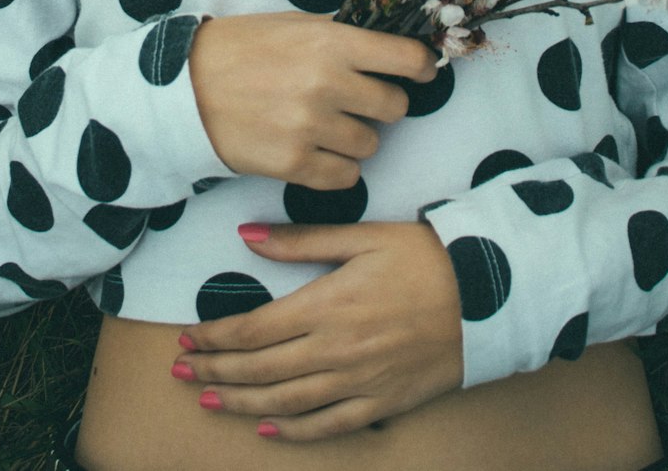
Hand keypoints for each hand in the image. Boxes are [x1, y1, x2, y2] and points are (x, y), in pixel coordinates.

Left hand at [172, 220, 463, 440]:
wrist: (486, 293)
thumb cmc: (423, 256)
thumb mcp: (363, 235)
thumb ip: (302, 240)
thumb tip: (246, 235)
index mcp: (327, 304)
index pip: (254, 329)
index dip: (215, 338)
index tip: (187, 339)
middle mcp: (336, 350)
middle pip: (260, 369)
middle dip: (214, 372)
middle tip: (180, 373)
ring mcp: (358, 382)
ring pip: (285, 402)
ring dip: (240, 404)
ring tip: (207, 401)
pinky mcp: (382, 402)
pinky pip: (327, 426)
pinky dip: (292, 432)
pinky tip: (265, 429)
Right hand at [188, 12, 437, 188]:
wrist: (186, 85)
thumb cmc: (243, 48)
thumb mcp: (296, 26)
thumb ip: (342, 39)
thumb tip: (389, 52)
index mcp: (332, 42)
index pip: (405, 58)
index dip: (422, 66)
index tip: (421, 72)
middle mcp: (328, 83)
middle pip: (395, 106)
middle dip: (382, 104)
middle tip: (358, 102)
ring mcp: (311, 126)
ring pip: (372, 144)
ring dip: (358, 138)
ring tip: (329, 126)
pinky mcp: (294, 164)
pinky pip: (346, 177)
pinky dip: (338, 168)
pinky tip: (319, 152)